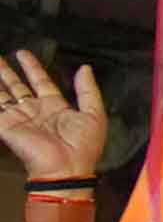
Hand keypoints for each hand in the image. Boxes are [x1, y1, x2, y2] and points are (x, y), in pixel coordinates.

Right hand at [0, 52, 107, 184]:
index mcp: (54, 107)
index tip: (23, 54)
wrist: (66, 167)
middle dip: (8, 72)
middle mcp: (35, 110)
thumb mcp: (93, 114)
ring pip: (3, 94)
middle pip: (18, 86)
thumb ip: (87, 90)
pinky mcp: (6, 125)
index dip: (32, 67)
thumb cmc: (83, 145)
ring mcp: (19, 117)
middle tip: (0, 56)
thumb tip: (85, 68)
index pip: (41, 82)